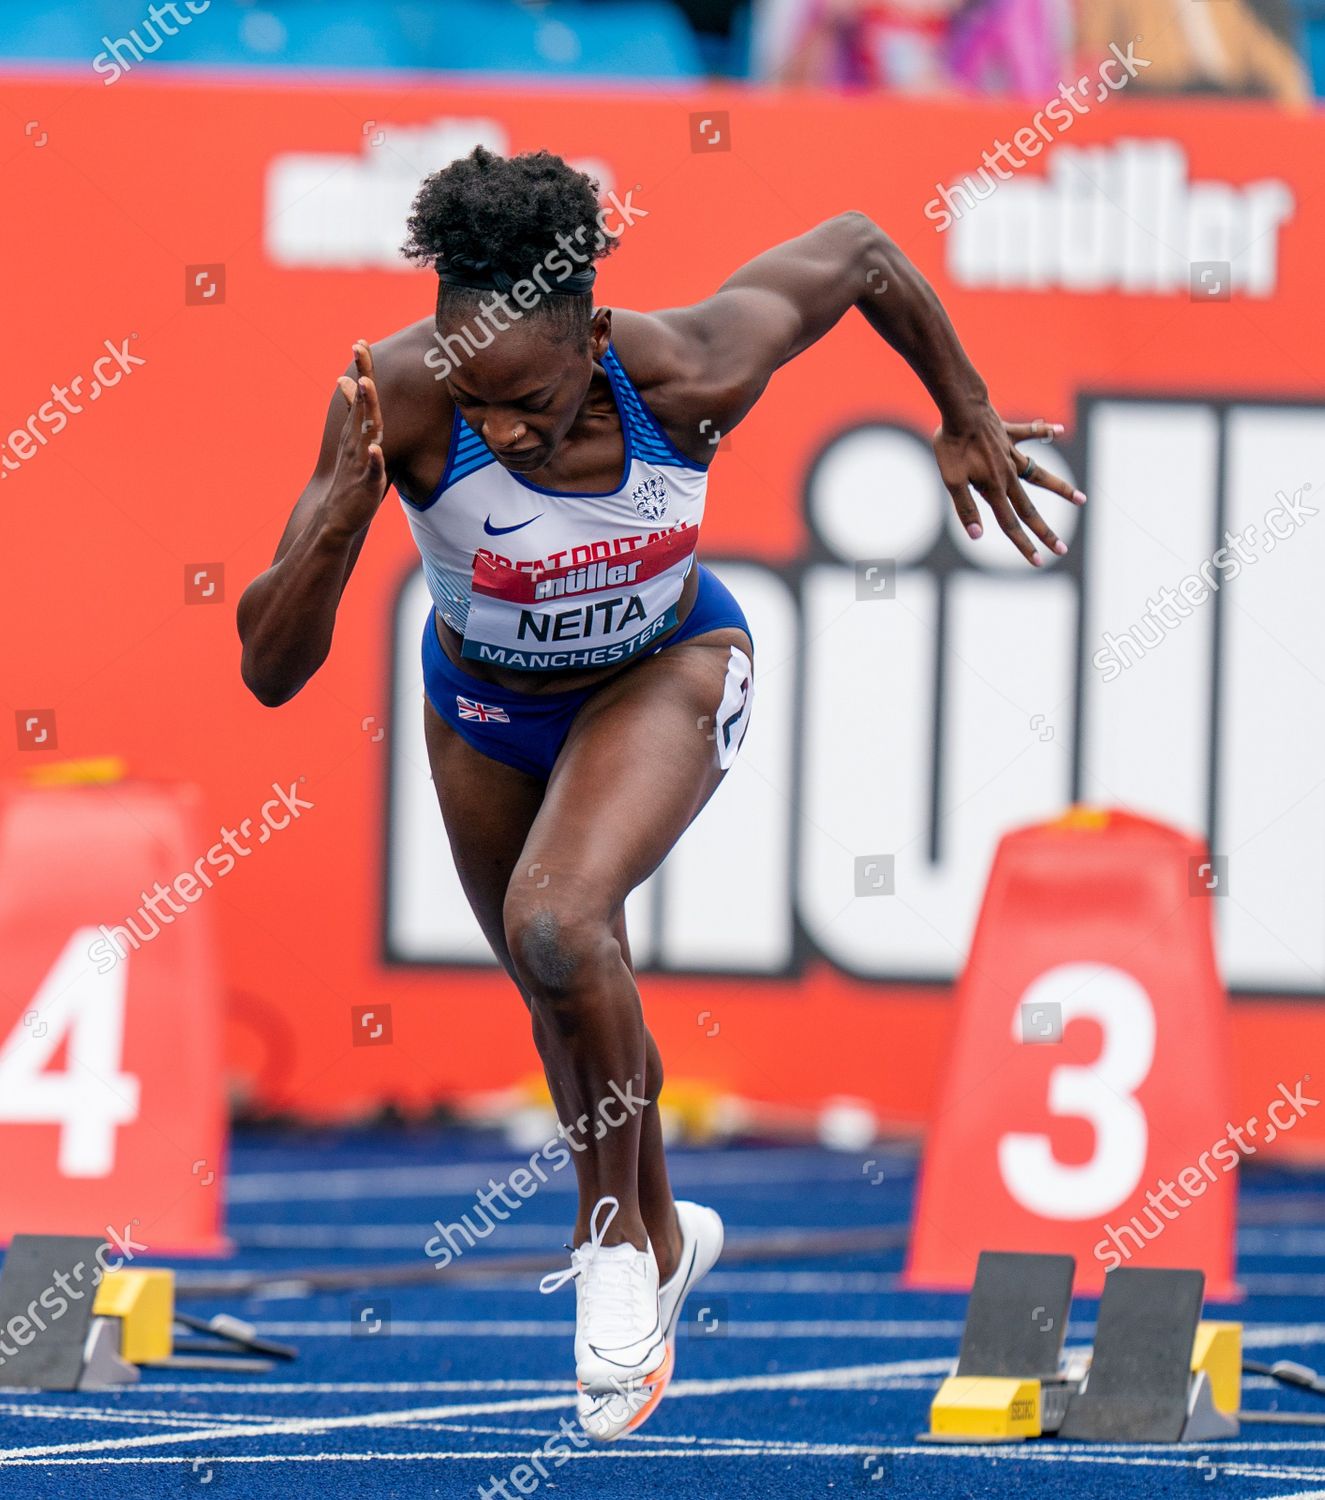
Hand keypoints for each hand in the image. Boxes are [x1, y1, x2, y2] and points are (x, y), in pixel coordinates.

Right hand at [328, 340, 387, 532]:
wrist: (338, 515)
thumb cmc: (352, 476)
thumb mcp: (354, 441)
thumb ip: (355, 412)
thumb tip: (346, 382)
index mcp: (356, 431)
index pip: (361, 395)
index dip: (362, 369)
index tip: (360, 341)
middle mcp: (356, 440)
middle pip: (362, 403)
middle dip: (363, 375)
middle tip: (360, 347)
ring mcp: (361, 459)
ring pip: (365, 431)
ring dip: (366, 408)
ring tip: (368, 386)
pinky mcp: (367, 482)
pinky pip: (371, 469)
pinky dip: (373, 459)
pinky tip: (376, 448)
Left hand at [933, 406, 1085, 565]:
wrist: (961, 408)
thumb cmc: (952, 445)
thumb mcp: (951, 480)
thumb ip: (965, 508)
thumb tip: (978, 535)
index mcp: (994, 488)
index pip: (1010, 524)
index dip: (1024, 545)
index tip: (1039, 562)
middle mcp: (1009, 474)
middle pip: (1029, 509)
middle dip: (1045, 532)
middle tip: (1062, 549)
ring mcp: (1012, 454)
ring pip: (1041, 474)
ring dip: (1061, 488)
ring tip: (1082, 499)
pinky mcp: (1010, 434)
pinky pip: (1032, 434)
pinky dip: (1045, 432)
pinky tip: (1060, 431)